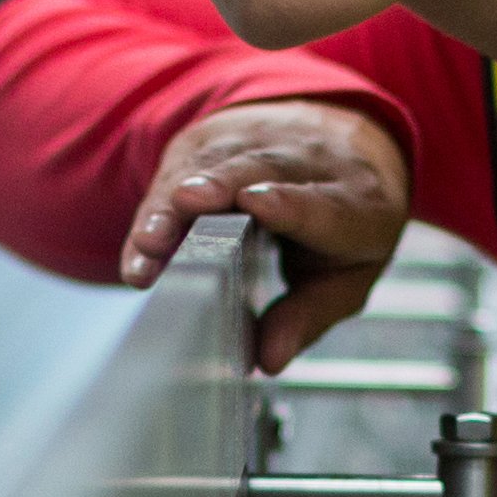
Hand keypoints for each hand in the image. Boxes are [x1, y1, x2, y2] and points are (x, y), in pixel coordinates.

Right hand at [119, 96, 414, 374]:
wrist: (343, 140)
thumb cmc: (346, 221)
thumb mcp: (348, 276)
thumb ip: (308, 316)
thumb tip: (267, 359)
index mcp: (354, 201)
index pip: (322, 204)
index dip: (289, 204)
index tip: (255, 204)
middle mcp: (308, 160)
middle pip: (259, 170)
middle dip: (219, 188)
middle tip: (185, 205)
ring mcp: (260, 140)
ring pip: (214, 165)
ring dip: (176, 200)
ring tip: (150, 236)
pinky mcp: (215, 137)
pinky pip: (183, 166)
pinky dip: (159, 203)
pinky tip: (142, 239)